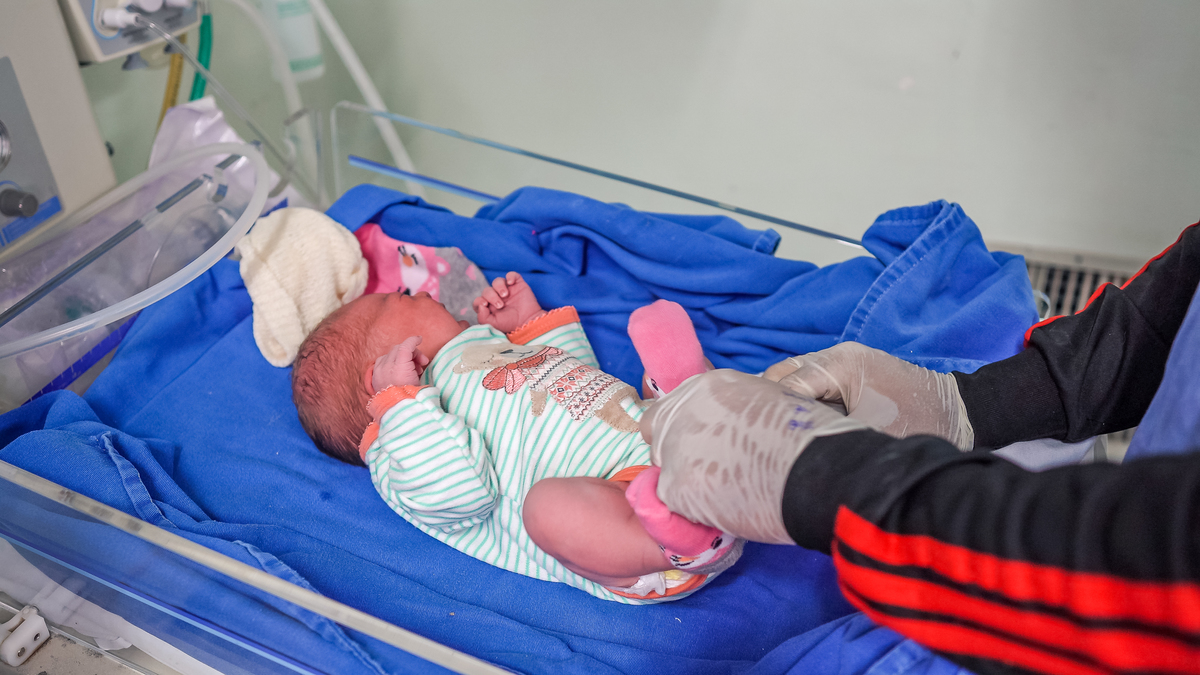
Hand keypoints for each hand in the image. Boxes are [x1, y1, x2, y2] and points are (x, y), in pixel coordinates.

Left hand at [371, 336, 430, 392]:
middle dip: (411, 353)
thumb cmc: (411, 396)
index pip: (405, 346)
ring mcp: (378, 371)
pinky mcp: (374, 377)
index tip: (419, 339)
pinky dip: (390, 362)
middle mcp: (386, 366)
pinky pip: (381, 362)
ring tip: (411, 369)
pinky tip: (398, 370)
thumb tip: (417, 356)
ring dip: (401, 357)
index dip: (413, 341)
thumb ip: (417, 365)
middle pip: (399, 349)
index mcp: (399, 366)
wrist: (397, 411)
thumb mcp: (420, 379)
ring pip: (390, 355)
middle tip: (421, 363)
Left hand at [473, 271, 545, 332]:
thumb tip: (480, 305)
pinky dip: (510, 276)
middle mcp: (497, 297)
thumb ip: (482, 317)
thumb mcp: (494, 324)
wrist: (528, 321)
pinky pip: (511, 275)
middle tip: (500, 305)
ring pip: (497, 281)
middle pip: (487, 290)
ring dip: (499, 287)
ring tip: (505, 295)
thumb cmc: (511, 324)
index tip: (485, 304)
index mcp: (490, 307)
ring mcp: (507, 290)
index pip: (479, 300)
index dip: (479, 301)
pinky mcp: (517, 284)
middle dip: (491, 296)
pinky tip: (511, 283)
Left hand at [642, 369, 866, 543]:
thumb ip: (736, 410)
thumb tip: (728, 429)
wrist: (817, 472)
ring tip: (725, 496)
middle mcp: (684, 409)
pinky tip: (722, 511)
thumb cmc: (810, 440)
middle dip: (679, 454)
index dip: (685, 430)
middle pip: (658, 435)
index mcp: (708, 385)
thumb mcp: (769, 402)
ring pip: (665, 470)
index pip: (673, 407)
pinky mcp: (676, 485)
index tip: (702, 447)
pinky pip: (672, 503)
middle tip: (711, 474)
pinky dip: (693, 511)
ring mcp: (676, 447)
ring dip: (687, 484)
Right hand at [763, 342, 973, 449]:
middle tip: (753, 437)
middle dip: (766, 403)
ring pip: (791, 375)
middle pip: (782, 373)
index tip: (753, 441)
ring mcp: (840, 360)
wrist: (960, 412)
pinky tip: (789, 426)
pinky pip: (807, 381)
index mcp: (842, 364)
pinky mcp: (845, 372)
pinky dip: (794, 400)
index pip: (788, 385)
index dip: (768, 414)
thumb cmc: (922, 425)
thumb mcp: (872, 436)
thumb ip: (829, 437)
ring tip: (767, 433)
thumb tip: (789, 451)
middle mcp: (836, 355)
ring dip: (779, 402)